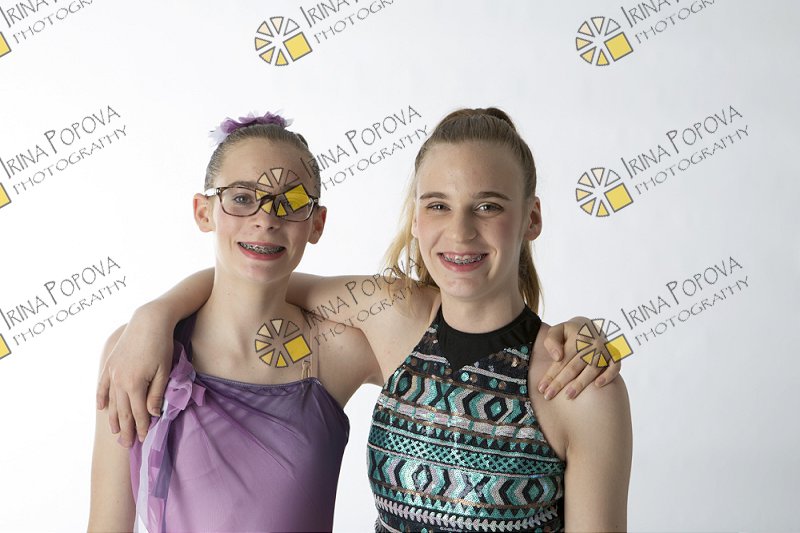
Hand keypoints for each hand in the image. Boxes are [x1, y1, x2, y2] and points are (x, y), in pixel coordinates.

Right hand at [96, 309, 172, 446]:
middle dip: (125, 429)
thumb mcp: (164, 371)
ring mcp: (112, 373)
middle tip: (126, 445)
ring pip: (111, 401)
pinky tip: (101, 408)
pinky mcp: (110, 364)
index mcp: (135, 384)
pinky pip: (102, 385)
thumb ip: (157, 394)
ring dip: (113, 417)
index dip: (141, 427)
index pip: (138, 413)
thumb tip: (152, 415)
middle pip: (123, 411)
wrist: (149, 320)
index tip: (142, 440)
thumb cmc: (162, 345)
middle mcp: (120, 381)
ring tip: (115, 432)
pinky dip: (101, 398)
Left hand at [539, 317, 621, 399]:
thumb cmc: (570, 333)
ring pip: (592, 369)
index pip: (562, 360)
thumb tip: (557, 357)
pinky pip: (615, 367)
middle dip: (560, 383)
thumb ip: (551, 340)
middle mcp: (593, 343)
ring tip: (568, 396)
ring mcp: (605, 350)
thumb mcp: (557, 330)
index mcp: (577, 337)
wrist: (590, 328)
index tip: (542, 388)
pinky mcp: (615, 355)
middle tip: (549, 396)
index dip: (551, 375)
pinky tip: (597, 385)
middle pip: (574, 366)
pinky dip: (608, 375)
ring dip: (580, 383)